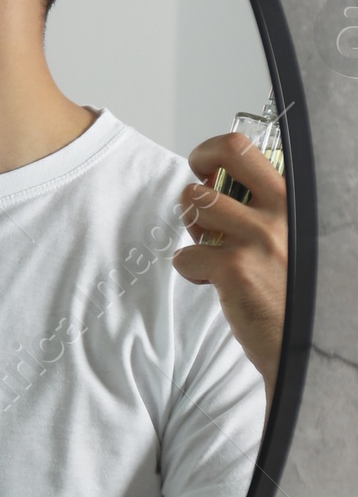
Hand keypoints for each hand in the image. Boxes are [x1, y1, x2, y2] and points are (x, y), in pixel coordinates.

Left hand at [171, 129, 285, 387]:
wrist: (309, 347)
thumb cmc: (301, 297)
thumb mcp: (300, 242)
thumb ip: (268, 214)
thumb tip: (218, 188)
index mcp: (298, 202)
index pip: (247, 149)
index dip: (216, 150)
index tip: (207, 165)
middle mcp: (282, 212)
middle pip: (224, 153)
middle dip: (198, 163)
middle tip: (195, 190)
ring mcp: (258, 238)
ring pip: (195, 202)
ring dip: (192, 225)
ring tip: (210, 249)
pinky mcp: (235, 269)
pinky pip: (186, 255)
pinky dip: (190, 270)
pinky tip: (214, 283)